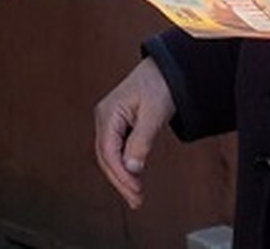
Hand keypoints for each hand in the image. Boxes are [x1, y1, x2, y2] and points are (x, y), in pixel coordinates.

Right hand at [94, 57, 174, 208]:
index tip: (135, 190)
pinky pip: (117, 151)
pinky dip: (124, 167)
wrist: (166, 70)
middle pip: (106, 157)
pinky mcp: (118, 126)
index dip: (120, 174)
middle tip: (136, 200)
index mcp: (107, 112)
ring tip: (136, 197)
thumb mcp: (153, 114)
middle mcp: (104, 118)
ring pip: (110, 157)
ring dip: (122, 177)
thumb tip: (131, 168)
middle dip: (120, 180)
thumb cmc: (159, 86)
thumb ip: (141, 141)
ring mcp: (109, 122)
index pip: (108, 151)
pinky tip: (134, 180)